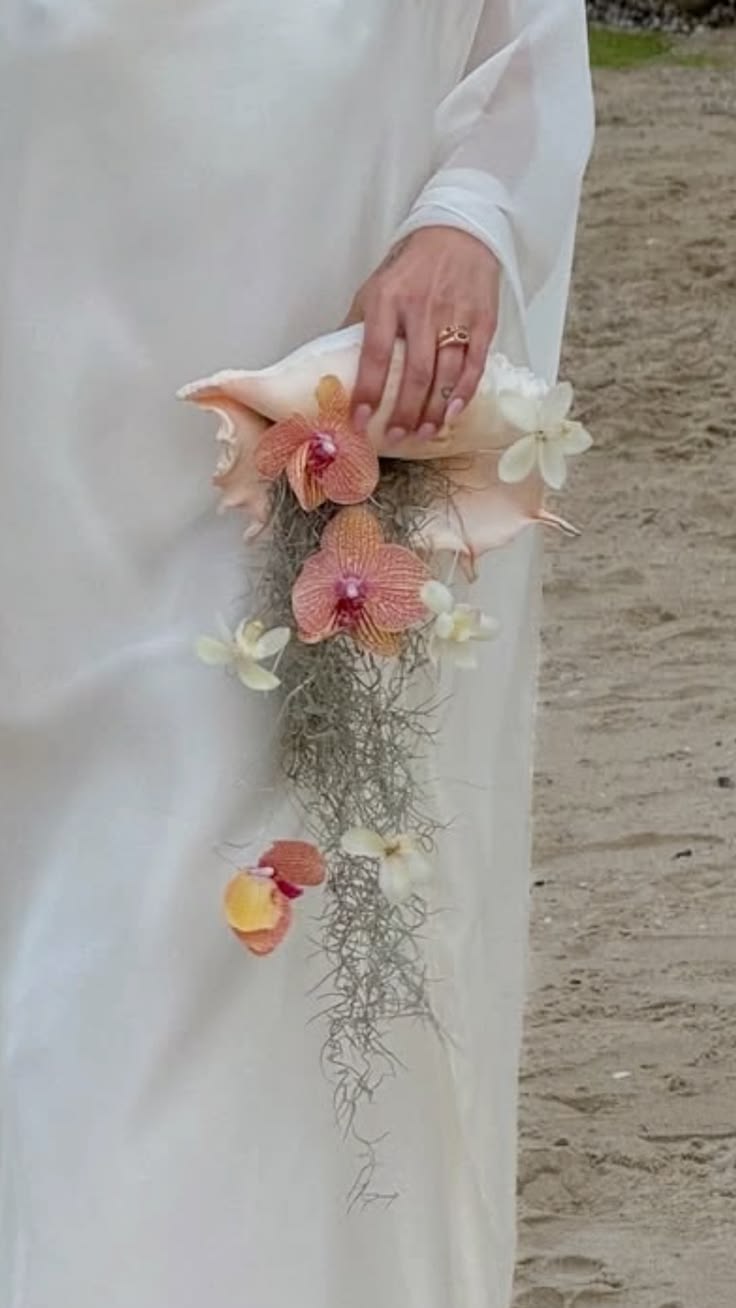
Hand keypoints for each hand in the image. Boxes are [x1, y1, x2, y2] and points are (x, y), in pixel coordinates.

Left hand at [345, 227, 499, 440]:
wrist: (460, 232)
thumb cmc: (412, 267)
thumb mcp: (376, 286)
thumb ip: (358, 323)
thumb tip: (332, 364)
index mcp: (388, 300)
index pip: (376, 354)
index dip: (368, 391)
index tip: (360, 420)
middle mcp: (422, 309)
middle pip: (415, 372)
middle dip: (405, 411)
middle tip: (396, 437)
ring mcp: (456, 315)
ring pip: (445, 373)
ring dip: (433, 409)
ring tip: (423, 433)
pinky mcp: (483, 320)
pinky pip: (474, 364)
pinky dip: (463, 392)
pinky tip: (452, 413)